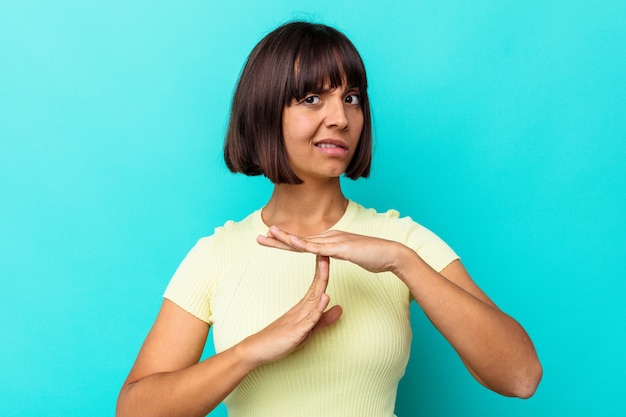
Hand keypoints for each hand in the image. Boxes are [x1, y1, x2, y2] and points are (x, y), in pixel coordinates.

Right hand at [241, 255, 341, 365]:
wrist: (257, 350)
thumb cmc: (280, 340)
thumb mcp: (307, 330)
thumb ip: (323, 319)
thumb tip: (339, 307)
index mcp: (303, 307)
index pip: (316, 286)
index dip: (323, 272)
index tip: (327, 256)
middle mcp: (301, 309)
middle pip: (315, 287)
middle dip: (323, 269)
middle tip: (326, 250)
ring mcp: (298, 318)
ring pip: (313, 297)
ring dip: (321, 280)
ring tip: (326, 263)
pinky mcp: (296, 331)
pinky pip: (310, 318)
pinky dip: (318, 307)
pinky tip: (325, 296)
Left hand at [257, 226, 407, 273]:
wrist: (392, 255)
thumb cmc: (374, 257)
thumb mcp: (351, 256)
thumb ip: (338, 254)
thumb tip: (327, 255)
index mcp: (331, 241)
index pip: (304, 243)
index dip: (286, 242)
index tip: (270, 240)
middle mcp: (330, 238)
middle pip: (299, 240)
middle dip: (278, 238)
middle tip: (259, 237)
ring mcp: (335, 241)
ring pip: (305, 241)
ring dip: (285, 238)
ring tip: (267, 234)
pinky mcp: (341, 248)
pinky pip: (318, 248)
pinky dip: (303, 244)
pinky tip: (291, 242)